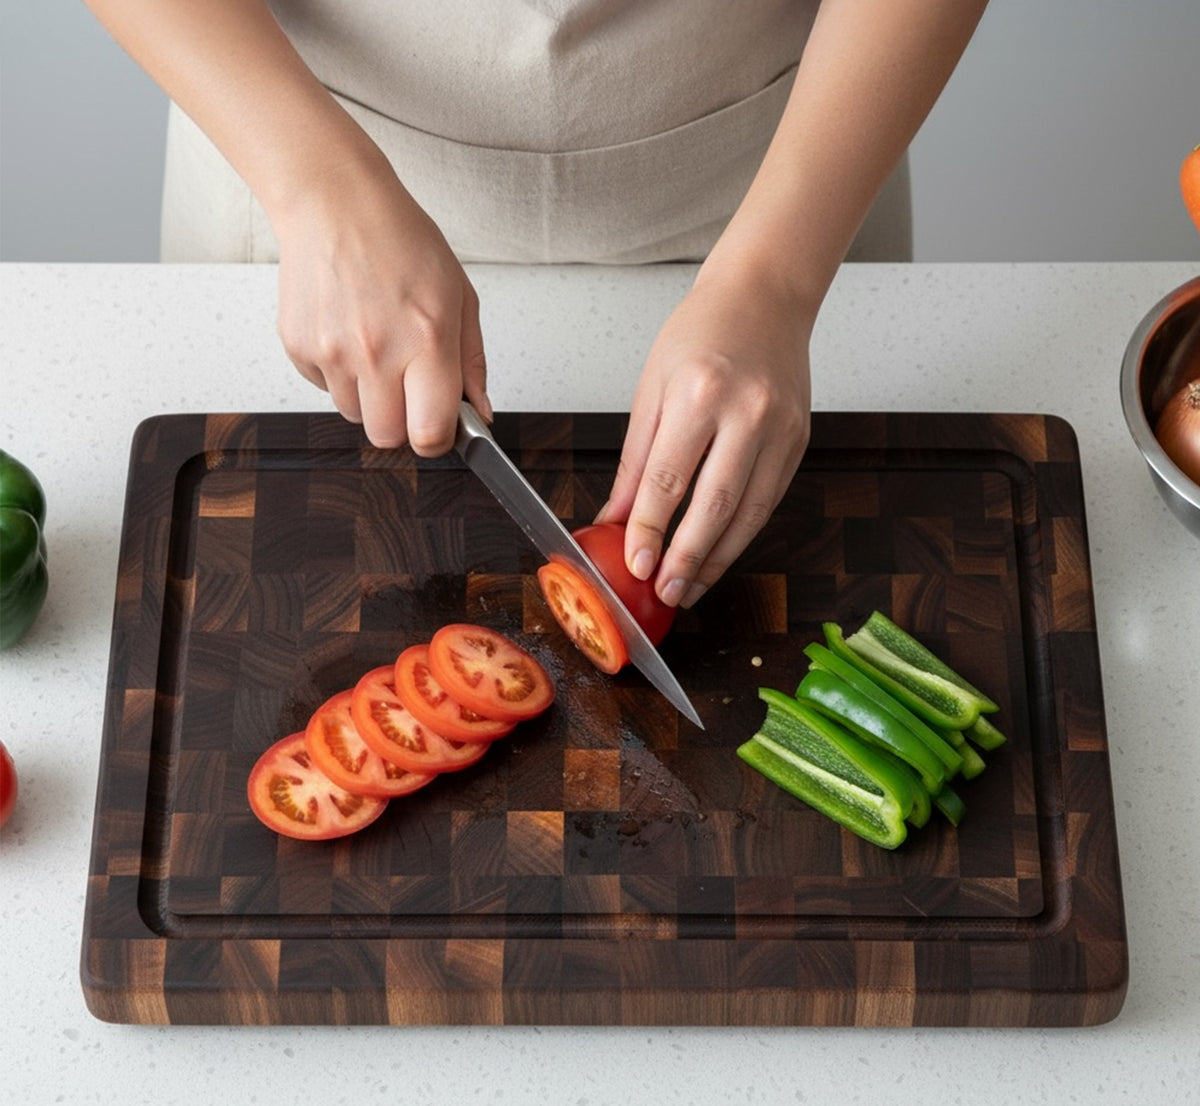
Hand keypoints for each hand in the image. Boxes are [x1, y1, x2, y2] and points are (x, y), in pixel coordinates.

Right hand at [274, 154, 490, 452]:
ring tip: (377, 348)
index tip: (440, 426)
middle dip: (402, 423)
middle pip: (387, 438)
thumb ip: (472, 362)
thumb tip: (481, 412)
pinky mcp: (299, 347)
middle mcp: (376, 351)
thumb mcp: (459, 296)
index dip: (437, 438)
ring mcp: (332, 352)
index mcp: (426, 340)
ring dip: (370, 397)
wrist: (334, 203)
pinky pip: (324, 389)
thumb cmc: (400, 241)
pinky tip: (349, 332)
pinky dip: (339, 374)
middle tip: (409, 388)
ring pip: (354, 416)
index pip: (429, 433)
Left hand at [597, 260, 811, 607]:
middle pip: (714, 505)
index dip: (650, 530)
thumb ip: (637, 460)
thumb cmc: (701, 333)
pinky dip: (743, 534)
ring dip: (718, 558)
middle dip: (687, 559)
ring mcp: (780, 428)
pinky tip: (720, 553)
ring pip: (749, 513)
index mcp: (698, 392)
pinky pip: (769, 500)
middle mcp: (747, 411)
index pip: (668, 481)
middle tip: (665, 592)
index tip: (636, 564)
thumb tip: (617, 516)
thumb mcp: (652, 388)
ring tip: (691, 587)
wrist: (764, 297)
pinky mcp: (800, 440)